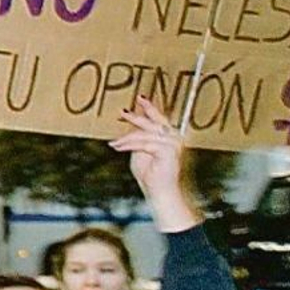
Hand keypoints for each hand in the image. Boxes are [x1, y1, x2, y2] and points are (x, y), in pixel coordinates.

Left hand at [108, 97, 198, 232]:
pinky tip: (118, 147)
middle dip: (137, 116)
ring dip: (126, 138)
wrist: (160, 192)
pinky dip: (129, 145)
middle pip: (153, 122)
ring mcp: (173, 143)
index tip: (140, 98)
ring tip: (114, 143)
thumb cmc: (151, 175)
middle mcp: (174, 137)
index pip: (159, 118)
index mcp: (170, 136)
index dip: (149, 108)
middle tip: (122, 112)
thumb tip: (129, 125)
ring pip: (144, 134)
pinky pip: (144, 144)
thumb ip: (137, 138)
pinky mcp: (168, 150)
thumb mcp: (140, 152)